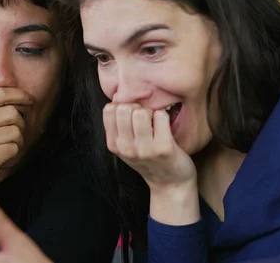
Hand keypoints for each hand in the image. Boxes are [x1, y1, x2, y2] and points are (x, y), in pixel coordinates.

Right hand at [0, 73, 31, 188]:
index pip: (0, 94)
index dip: (18, 94)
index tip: (28, 99)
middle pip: (12, 113)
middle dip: (19, 122)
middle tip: (14, 130)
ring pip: (16, 131)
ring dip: (17, 139)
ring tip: (7, 144)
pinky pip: (14, 148)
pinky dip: (13, 153)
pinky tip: (4, 156)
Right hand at [104, 103, 200, 224]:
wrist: (170, 183)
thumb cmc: (148, 159)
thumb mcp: (126, 145)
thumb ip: (119, 125)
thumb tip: (119, 95)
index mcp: (113, 144)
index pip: (109, 109)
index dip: (123, 105)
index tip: (132, 114)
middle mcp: (125, 148)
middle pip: (124, 108)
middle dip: (136, 107)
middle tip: (146, 118)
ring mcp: (144, 149)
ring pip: (141, 112)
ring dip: (150, 112)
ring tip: (155, 123)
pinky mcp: (163, 148)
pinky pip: (160, 116)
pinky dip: (164, 117)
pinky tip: (165, 128)